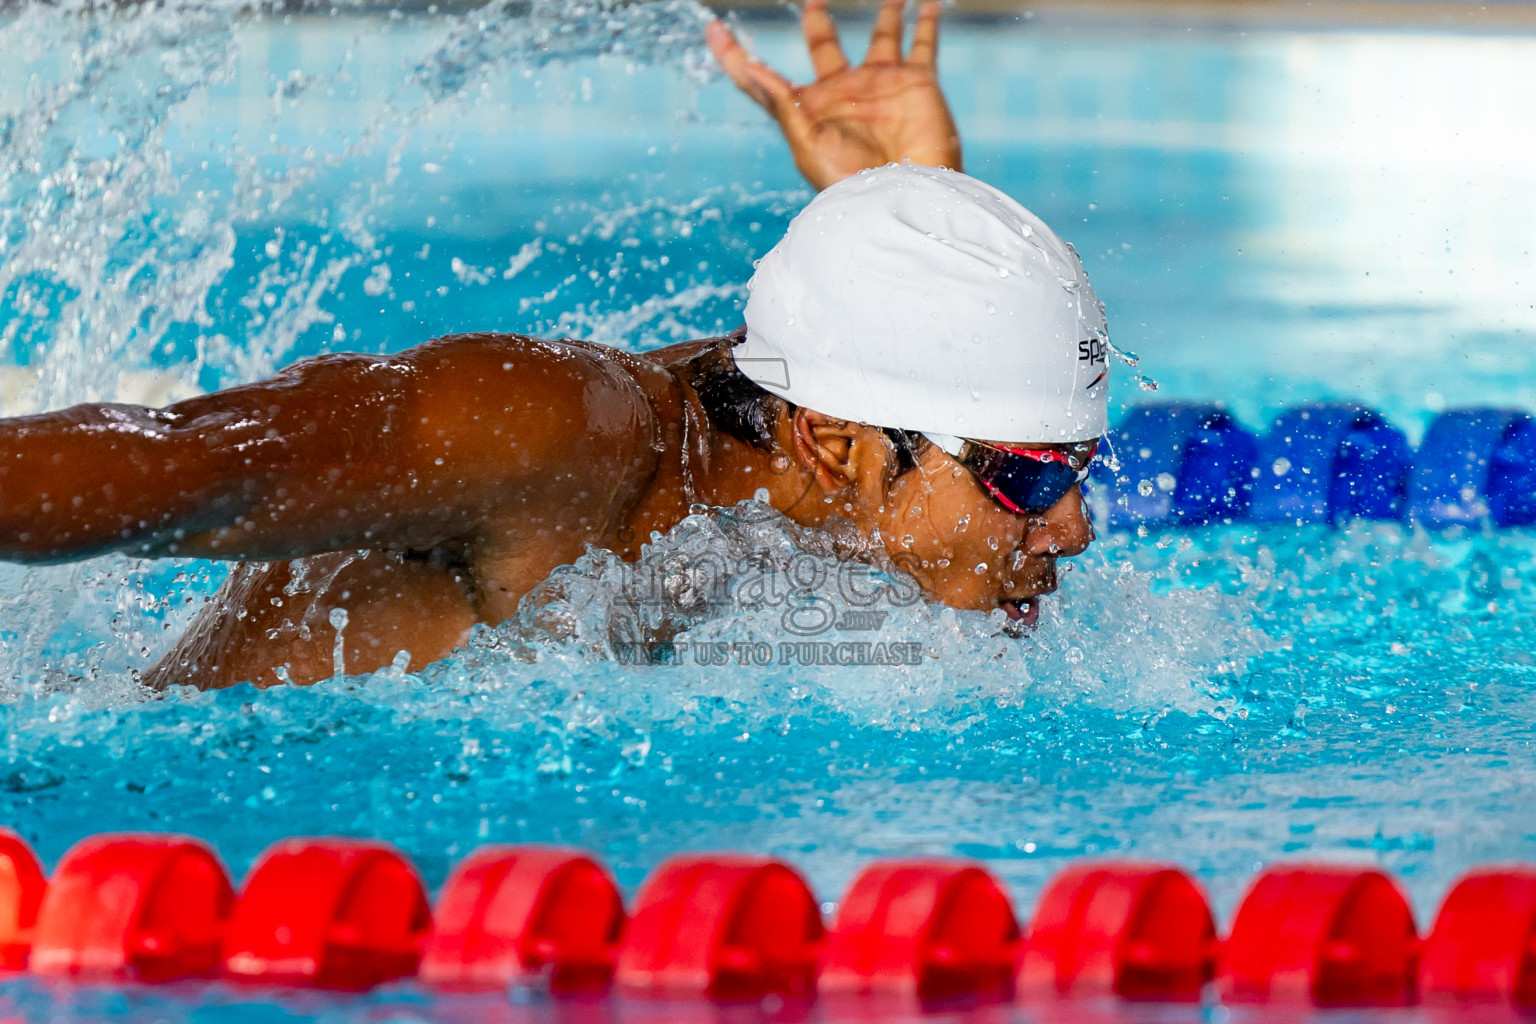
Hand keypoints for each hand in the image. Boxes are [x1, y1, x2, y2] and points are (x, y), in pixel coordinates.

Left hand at [706, 0, 961, 190]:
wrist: (906, 195)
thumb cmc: (853, 182)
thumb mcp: (808, 145)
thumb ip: (782, 104)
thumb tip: (749, 67)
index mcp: (808, 110)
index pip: (763, 78)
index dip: (735, 54)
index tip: (714, 28)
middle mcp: (842, 93)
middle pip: (824, 46)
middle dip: (817, 22)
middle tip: (811, 1)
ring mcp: (879, 84)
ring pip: (882, 36)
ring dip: (886, 14)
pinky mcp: (915, 82)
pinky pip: (923, 43)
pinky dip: (927, 22)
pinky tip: (927, 2)